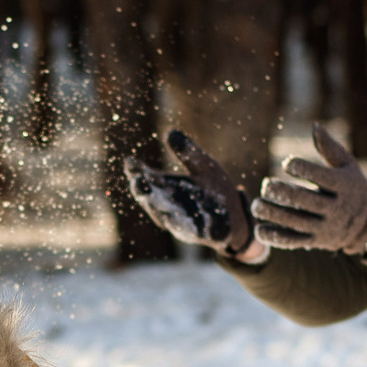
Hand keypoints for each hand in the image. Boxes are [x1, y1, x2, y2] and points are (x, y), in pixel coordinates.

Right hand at [124, 129, 254, 256]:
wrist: (235, 217)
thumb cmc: (215, 190)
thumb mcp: (204, 166)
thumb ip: (188, 152)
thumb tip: (170, 132)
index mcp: (165, 187)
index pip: (145, 177)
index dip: (136, 171)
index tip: (130, 162)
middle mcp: (167, 205)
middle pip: (148, 198)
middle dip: (142, 190)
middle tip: (137, 180)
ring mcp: (179, 221)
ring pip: (163, 215)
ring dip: (156, 208)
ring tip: (149, 198)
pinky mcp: (194, 234)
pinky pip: (186, 230)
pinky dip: (180, 224)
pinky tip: (171, 219)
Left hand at [251, 123, 366, 253]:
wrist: (366, 222)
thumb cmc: (350, 185)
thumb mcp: (347, 165)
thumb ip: (330, 148)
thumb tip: (315, 126)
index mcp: (344, 186)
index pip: (322, 177)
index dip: (303, 169)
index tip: (287, 163)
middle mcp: (336, 208)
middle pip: (306, 201)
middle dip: (283, 193)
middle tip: (265, 185)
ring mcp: (325, 227)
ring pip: (297, 222)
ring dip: (274, 214)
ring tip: (256, 205)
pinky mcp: (315, 240)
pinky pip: (294, 241)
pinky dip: (275, 238)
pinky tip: (259, 229)